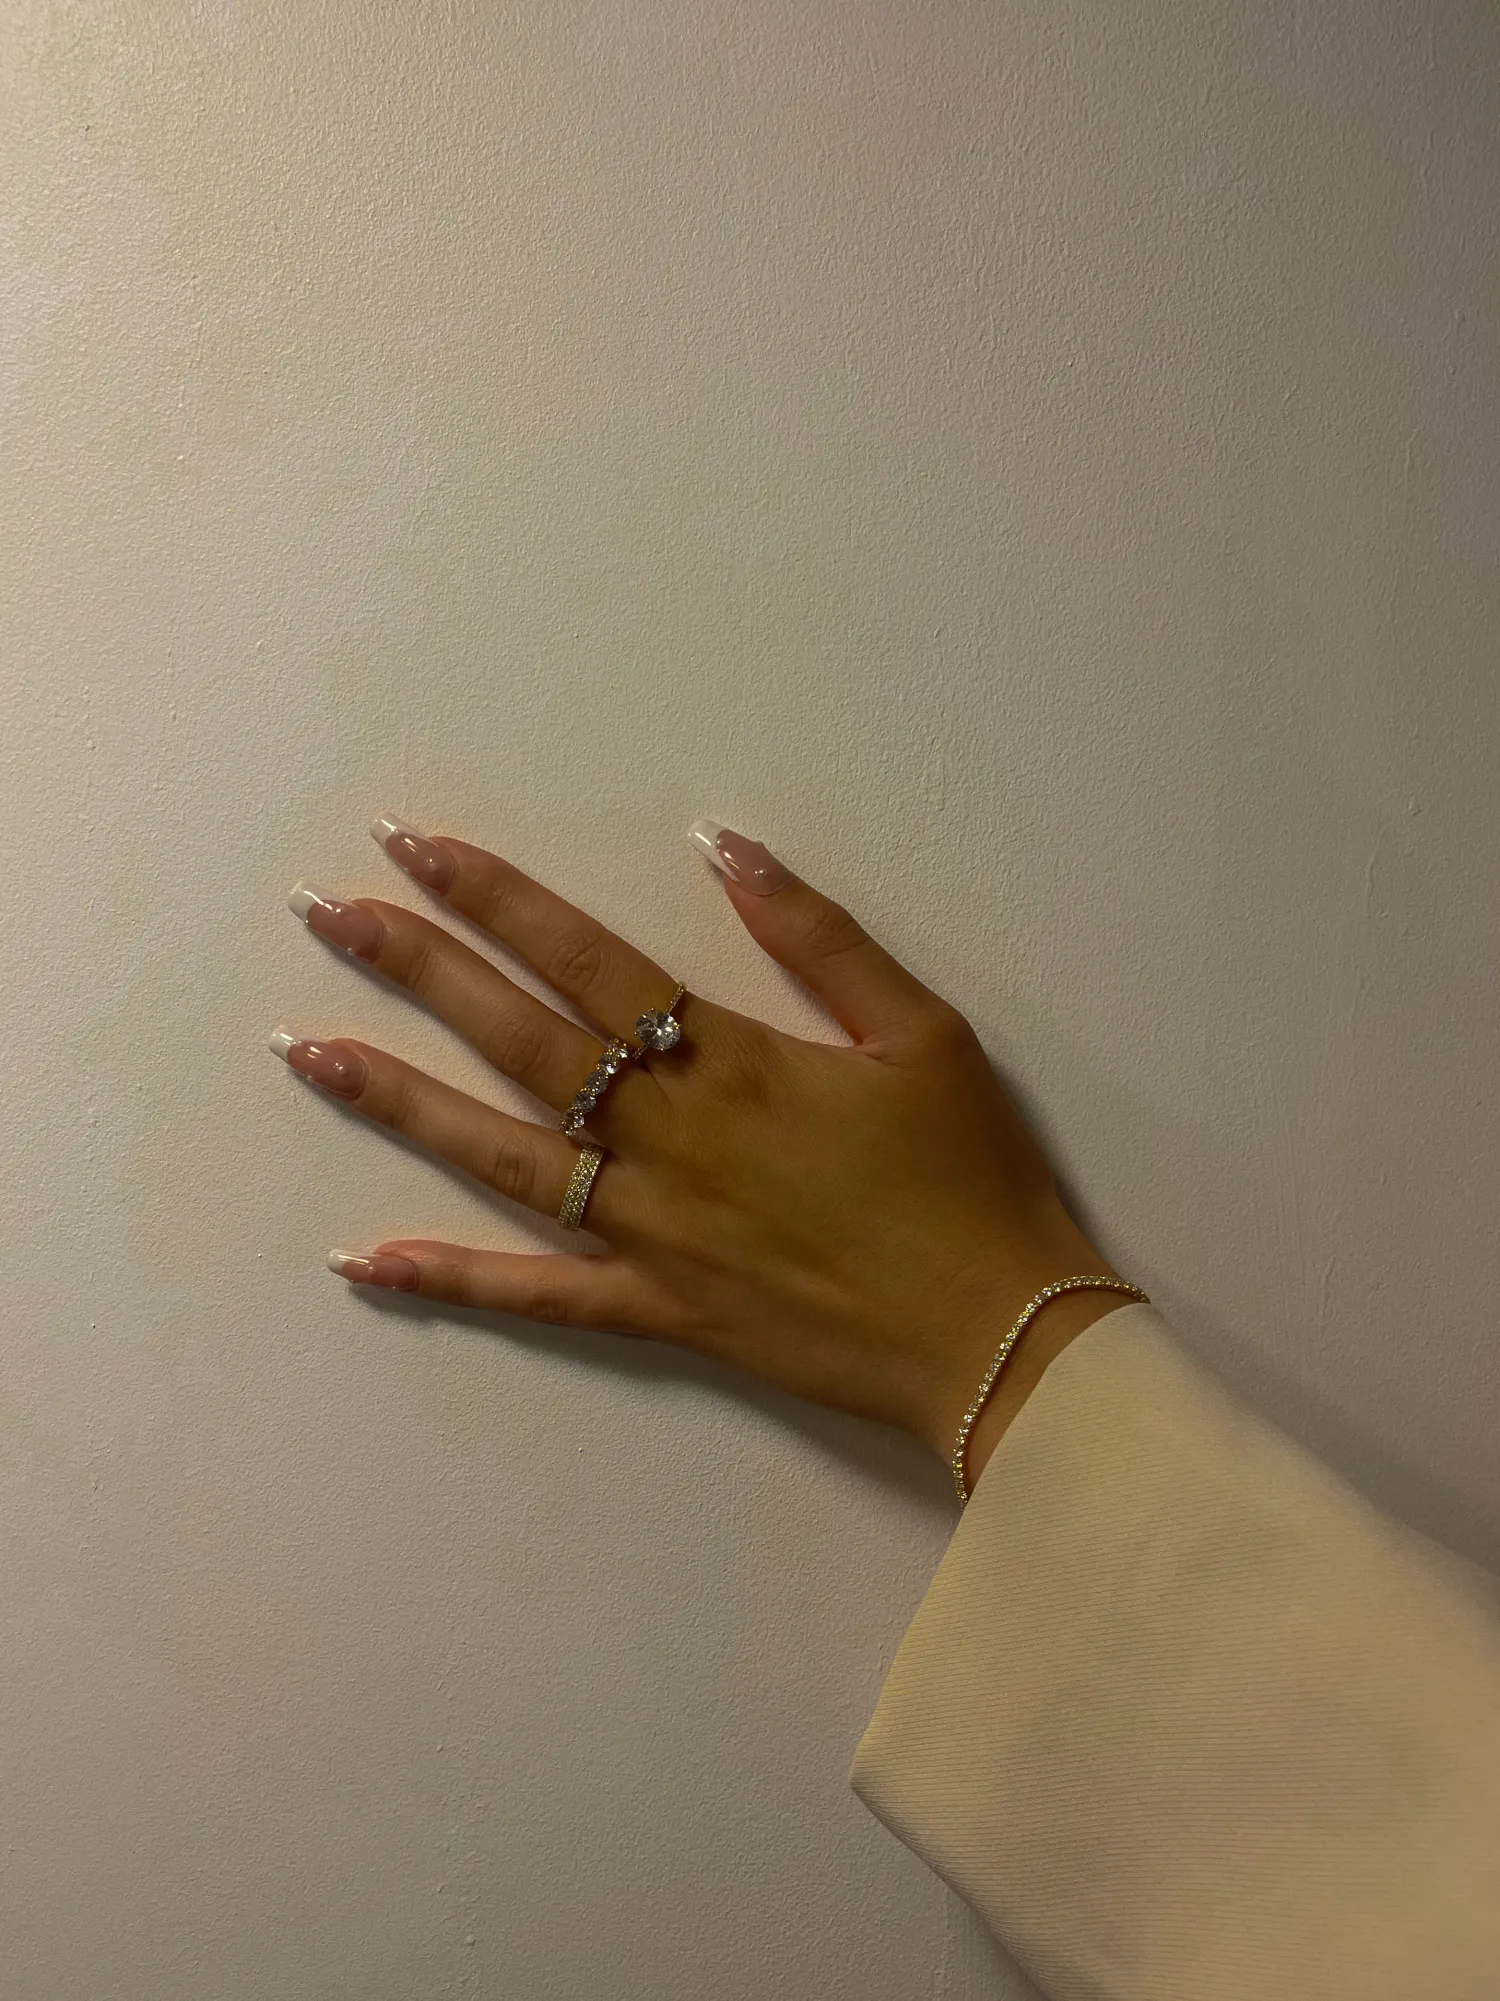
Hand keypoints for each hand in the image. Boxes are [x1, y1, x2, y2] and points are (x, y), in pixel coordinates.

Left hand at [274, 818, 1128, 1491]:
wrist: (1000, 1336)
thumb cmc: (970, 1178)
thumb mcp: (925, 1033)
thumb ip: (822, 938)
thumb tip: (726, 847)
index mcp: (733, 1063)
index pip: (588, 961)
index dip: (498, 899)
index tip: (416, 847)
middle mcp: (671, 1141)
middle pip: (521, 1041)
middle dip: (418, 968)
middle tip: (327, 913)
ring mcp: (653, 1232)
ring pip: (504, 1157)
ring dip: (404, 1101)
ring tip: (310, 1050)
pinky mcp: (659, 1310)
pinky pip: (541, 1297)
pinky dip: (455, 1281)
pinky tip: (369, 1260)